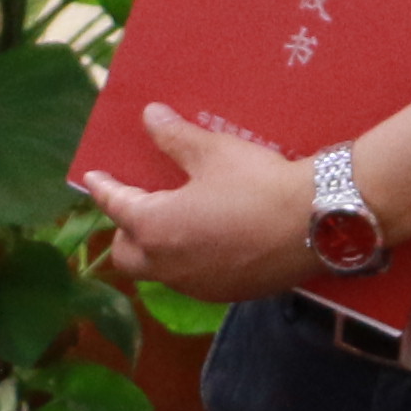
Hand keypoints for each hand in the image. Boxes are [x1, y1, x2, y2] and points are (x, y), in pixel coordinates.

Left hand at [76, 102, 319, 303]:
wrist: (317, 223)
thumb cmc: (258, 184)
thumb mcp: (213, 152)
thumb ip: (174, 138)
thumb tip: (149, 117)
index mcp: (155, 228)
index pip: (116, 207)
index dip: (103, 190)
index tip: (92, 179)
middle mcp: (168, 265)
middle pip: (127, 255)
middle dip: (126, 231)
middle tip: (138, 206)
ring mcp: (197, 285)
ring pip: (160, 272)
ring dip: (159, 249)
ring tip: (176, 223)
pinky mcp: (227, 294)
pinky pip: (193, 280)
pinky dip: (190, 261)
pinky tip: (213, 241)